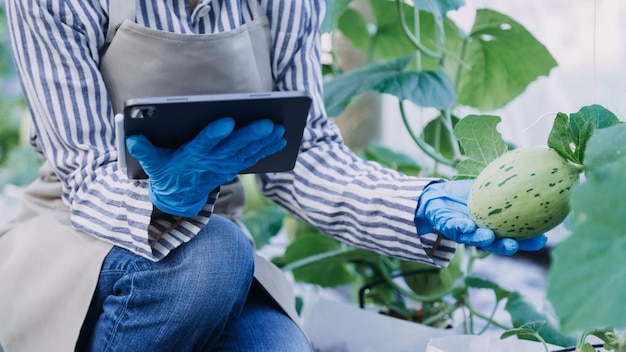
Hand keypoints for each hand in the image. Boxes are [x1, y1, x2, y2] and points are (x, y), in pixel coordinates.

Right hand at [126, 117, 285, 216]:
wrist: (178, 198)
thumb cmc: (165, 173)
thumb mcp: (152, 165)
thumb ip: (144, 151)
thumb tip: (132, 139)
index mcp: (190, 156)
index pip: (203, 144)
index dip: (215, 134)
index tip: (227, 121)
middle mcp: (211, 161)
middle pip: (233, 147)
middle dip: (251, 135)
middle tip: (269, 123)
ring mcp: (224, 166)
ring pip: (247, 152)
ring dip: (265, 142)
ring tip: (281, 128)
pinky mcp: (232, 167)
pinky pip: (252, 158)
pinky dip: (267, 149)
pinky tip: (281, 139)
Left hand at [414, 179, 546, 255]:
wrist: (438, 195)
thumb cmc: (467, 193)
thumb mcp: (489, 186)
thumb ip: (510, 183)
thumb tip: (537, 171)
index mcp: (495, 227)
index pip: (514, 236)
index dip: (528, 240)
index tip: (543, 239)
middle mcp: (481, 233)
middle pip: (496, 244)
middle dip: (507, 247)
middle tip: (516, 245)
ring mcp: (464, 232)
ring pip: (475, 239)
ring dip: (483, 240)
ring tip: (490, 237)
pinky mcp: (448, 226)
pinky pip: (455, 228)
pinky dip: (462, 227)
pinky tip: (468, 226)